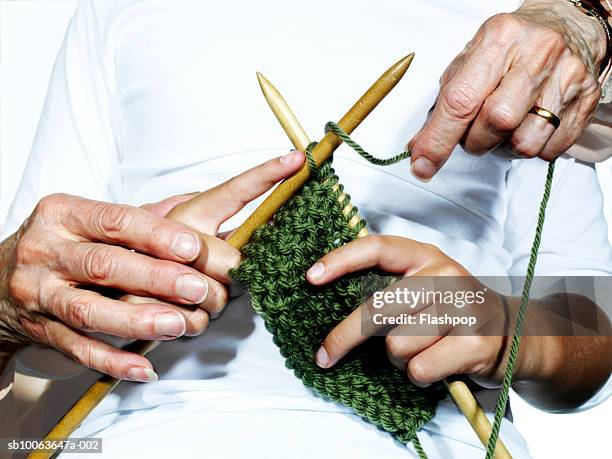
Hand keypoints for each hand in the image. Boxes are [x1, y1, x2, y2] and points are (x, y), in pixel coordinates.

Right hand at [0, 151, 304, 380]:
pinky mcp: (40, 329)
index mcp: (64, 214)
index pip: (115, 221)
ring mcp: (39, 293)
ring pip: (89, 311)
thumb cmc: (61, 242)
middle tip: (197, 289)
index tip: (192, 247)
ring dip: (137, 322)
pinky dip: (112, 361)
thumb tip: (198, 198)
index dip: (156, 234)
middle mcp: (46, 250)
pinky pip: (76, 349)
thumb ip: (142, 214)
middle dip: (155, 278)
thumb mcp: (88, 218)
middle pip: (105, 265)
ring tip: (179, 326)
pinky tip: (145, 369)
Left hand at [305, 236, 521, 387]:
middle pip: (377, 309)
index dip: (341, 260)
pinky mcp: (474, 343)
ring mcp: (462, 308)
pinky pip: (419, 368)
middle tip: (325, 355)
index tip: (310, 277)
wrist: (514, 333)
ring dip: (398, 360)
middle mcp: (444, 275)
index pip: (378, 248)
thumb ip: (389, 287)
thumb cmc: (452, 310)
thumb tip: (331, 303)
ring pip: (396, 345)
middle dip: (345, 337)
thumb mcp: (425, 285)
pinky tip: (438, 365)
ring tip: (418, 352)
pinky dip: (419, 375)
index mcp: (425, 256)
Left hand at [408, 0, 606, 180]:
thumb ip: (444, 104)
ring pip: (524, 143)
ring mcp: (567, 77)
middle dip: (474, 140)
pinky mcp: (587, 101)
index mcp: (500, 39)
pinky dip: (530, 147)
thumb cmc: (510, 48)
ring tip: (504, 126)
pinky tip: (528, 124)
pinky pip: (549, 150)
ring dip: (503, 147)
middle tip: (473, 130)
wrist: (567, 27)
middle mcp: (537, 54)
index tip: (422, 164)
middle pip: (496, 122)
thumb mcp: (470, 61)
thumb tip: (421, 147)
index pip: (461, 100)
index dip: (437, 139)